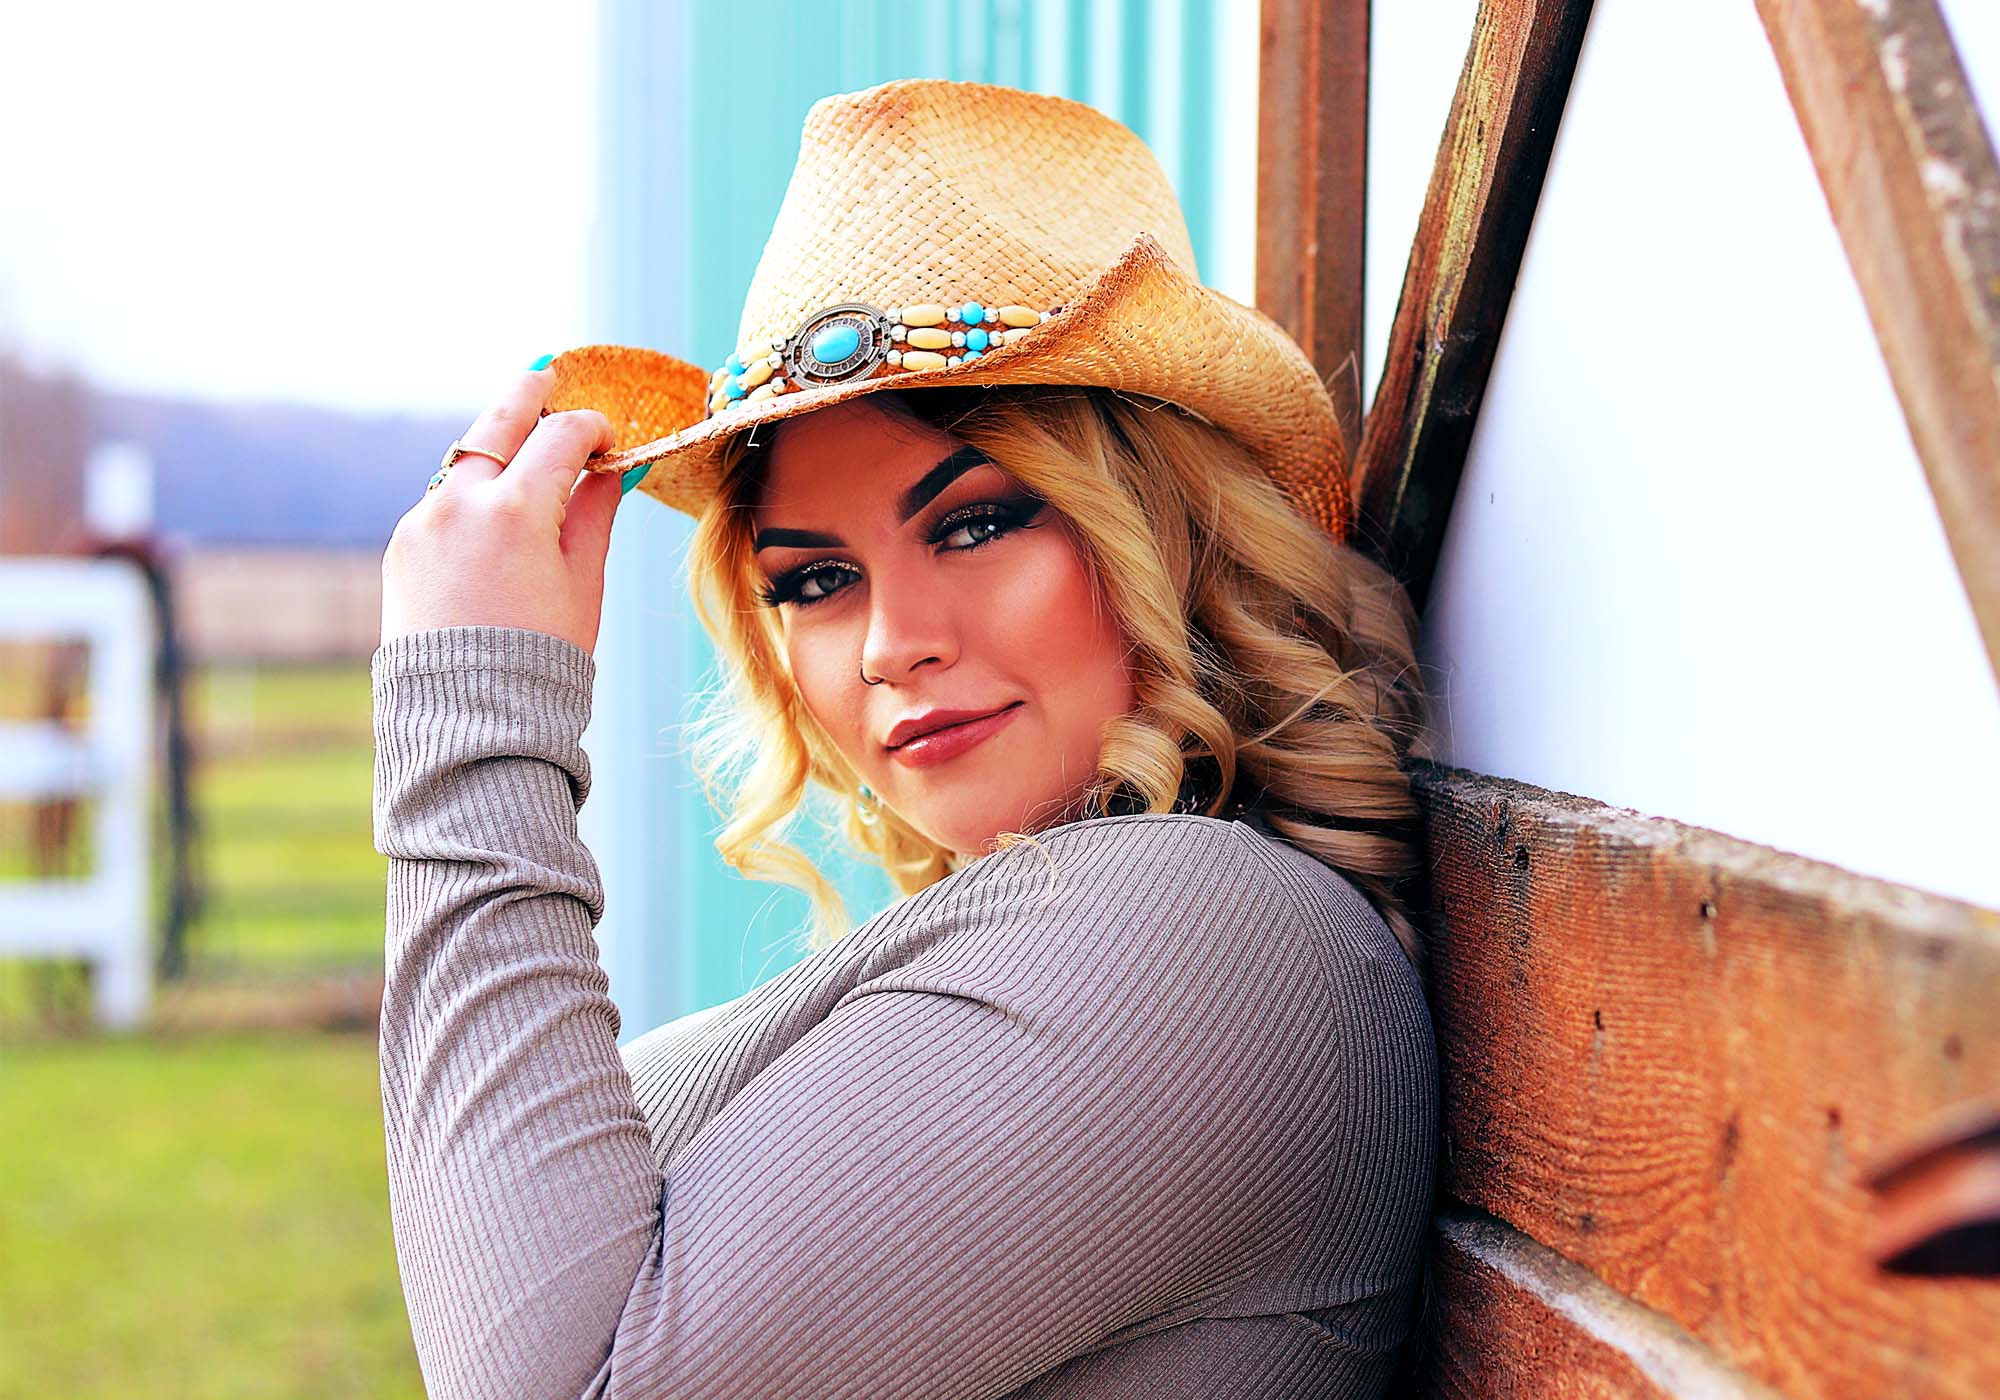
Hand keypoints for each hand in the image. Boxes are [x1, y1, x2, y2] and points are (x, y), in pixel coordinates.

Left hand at [382, 368, 622, 654]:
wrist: (472, 718)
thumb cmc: (542, 658)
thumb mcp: (582, 583)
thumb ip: (593, 515)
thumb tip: (611, 471)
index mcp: (516, 511)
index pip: (561, 437)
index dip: (591, 427)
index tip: (608, 437)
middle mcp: (460, 503)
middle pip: (496, 423)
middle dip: (527, 395)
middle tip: (549, 377)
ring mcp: (423, 522)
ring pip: (464, 461)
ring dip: (496, 449)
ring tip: (523, 445)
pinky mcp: (402, 546)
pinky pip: (442, 502)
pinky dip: (471, 494)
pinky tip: (495, 510)